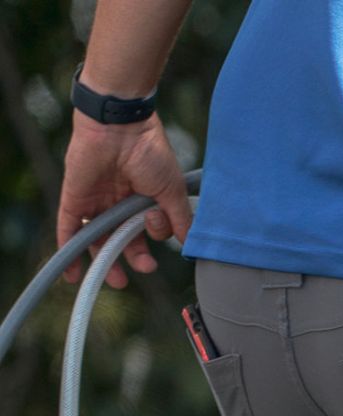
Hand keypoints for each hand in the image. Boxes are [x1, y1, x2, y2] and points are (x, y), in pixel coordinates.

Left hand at [57, 113, 192, 288]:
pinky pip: (70, 227)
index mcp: (144, 198)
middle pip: (123, 238)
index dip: (155, 235)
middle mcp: (119, 201)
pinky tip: (73, 273)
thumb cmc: (150, 152)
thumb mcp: (171, 191)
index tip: (157, 227)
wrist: (119, 125)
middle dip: (132, 257)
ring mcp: (96, 200)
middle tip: (143, 269)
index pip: (148, 228)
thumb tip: (189, 244)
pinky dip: (70, 249)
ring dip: (104, 260)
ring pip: (98, 237)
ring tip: (115, 280)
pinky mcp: (75, 197)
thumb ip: (180, 219)